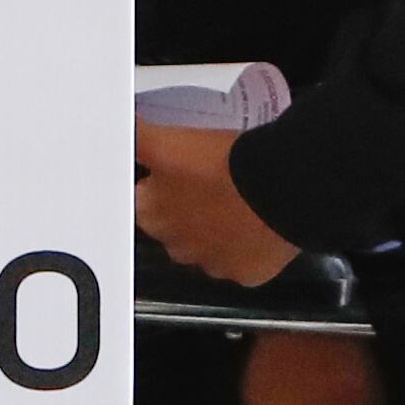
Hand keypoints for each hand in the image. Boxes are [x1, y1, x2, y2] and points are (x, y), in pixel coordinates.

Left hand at [134, 120, 301, 287]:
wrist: (280, 185)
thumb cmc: (225, 165)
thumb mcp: (169, 142)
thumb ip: (140, 139)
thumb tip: (124, 131)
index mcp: (151, 215)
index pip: (145, 200)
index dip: (163, 183)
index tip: (181, 170)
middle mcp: (176, 246)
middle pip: (175, 227)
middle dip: (189, 210)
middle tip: (212, 182)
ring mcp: (212, 263)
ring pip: (210, 246)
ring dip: (218, 229)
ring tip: (238, 201)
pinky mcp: (245, 273)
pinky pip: (243, 261)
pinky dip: (248, 246)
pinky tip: (257, 223)